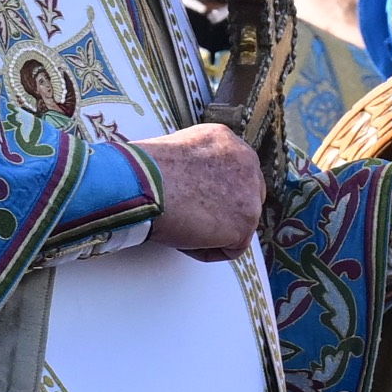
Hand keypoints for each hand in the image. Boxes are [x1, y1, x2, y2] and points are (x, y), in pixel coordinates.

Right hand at [131, 123, 264, 261]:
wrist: (141, 184)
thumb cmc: (141, 172)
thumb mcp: (176, 151)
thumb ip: (196, 165)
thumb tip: (191, 185)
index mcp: (226, 141)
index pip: (235, 173)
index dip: (216, 194)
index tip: (197, 204)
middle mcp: (246, 161)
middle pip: (247, 198)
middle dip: (224, 214)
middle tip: (195, 223)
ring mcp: (250, 194)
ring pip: (237, 226)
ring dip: (211, 233)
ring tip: (180, 226)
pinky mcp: (245, 223)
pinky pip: (231, 249)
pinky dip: (206, 250)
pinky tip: (184, 237)